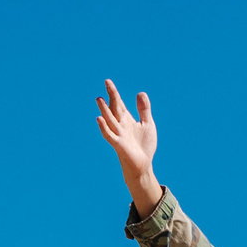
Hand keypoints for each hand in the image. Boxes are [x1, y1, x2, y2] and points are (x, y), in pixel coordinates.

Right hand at [95, 79, 160, 207]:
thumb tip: (140, 92)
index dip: (113, 93)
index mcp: (126, 120)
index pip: (118, 103)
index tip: (107, 81)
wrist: (143, 165)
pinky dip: (104, 127)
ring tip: (99, 98)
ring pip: (109, 120)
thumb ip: (143, 109)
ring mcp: (118, 135)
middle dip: (111, 96)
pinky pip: (109, 135)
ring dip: (104, 110)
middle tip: (107, 82)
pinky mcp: (119, 145)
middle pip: (114, 108)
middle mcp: (120, 125)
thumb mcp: (147, 124)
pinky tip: (99, 119)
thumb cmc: (143, 146)